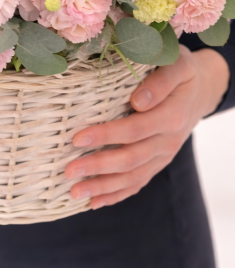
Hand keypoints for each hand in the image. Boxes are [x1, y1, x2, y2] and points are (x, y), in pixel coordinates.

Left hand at [65, 45, 228, 208]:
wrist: (199, 89)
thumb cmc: (178, 69)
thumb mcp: (176, 64)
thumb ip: (160, 80)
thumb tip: (139, 100)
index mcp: (171, 115)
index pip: (135, 129)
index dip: (106, 135)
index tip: (77, 138)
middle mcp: (168, 140)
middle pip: (131, 158)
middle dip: (98, 166)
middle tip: (68, 170)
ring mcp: (163, 155)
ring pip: (133, 177)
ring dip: (102, 187)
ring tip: (74, 192)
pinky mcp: (157, 163)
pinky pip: (138, 183)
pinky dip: (116, 195)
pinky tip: (93, 203)